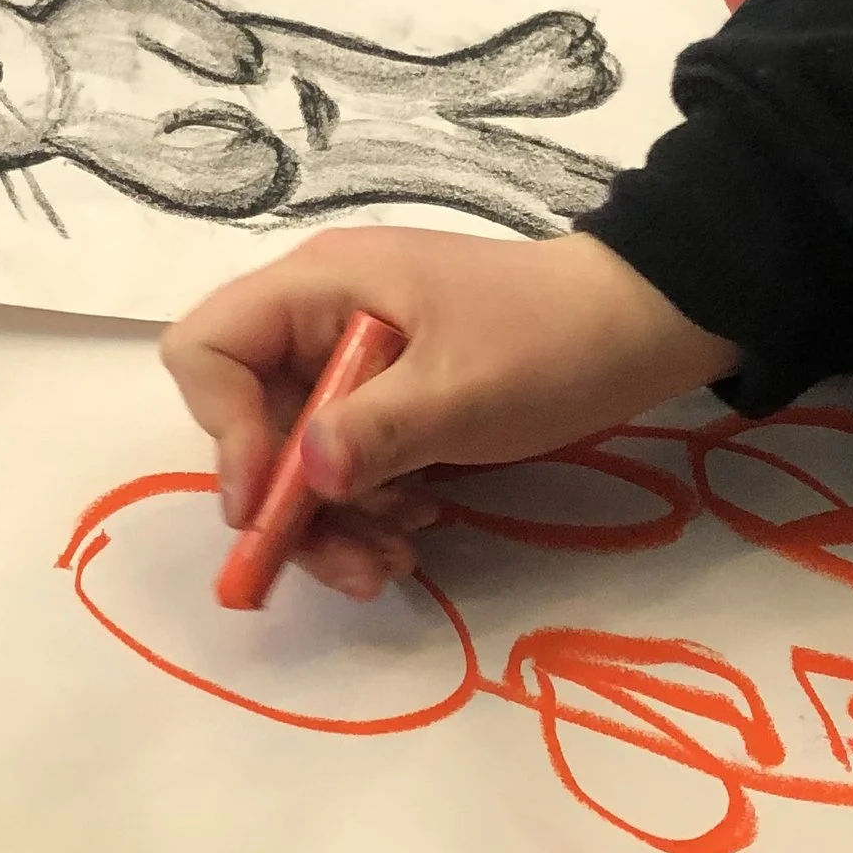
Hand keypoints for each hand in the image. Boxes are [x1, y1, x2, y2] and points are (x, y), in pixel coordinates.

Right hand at [158, 226, 739, 600]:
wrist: (645, 326)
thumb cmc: (551, 340)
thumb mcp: (463, 391)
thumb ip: (374, 432)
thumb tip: (299, 477)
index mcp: (319, 287)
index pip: (208, 348)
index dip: (222, 428)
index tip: (271, 500)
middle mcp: (319, 320)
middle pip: (248, 421)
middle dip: (289, 503)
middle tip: (348, 565)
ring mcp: (352, 361)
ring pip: (296, 458)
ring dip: (333, 522)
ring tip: (395, 562)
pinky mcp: (388, 399)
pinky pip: (345, 463)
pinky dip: (368, 507)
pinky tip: (416, 532)